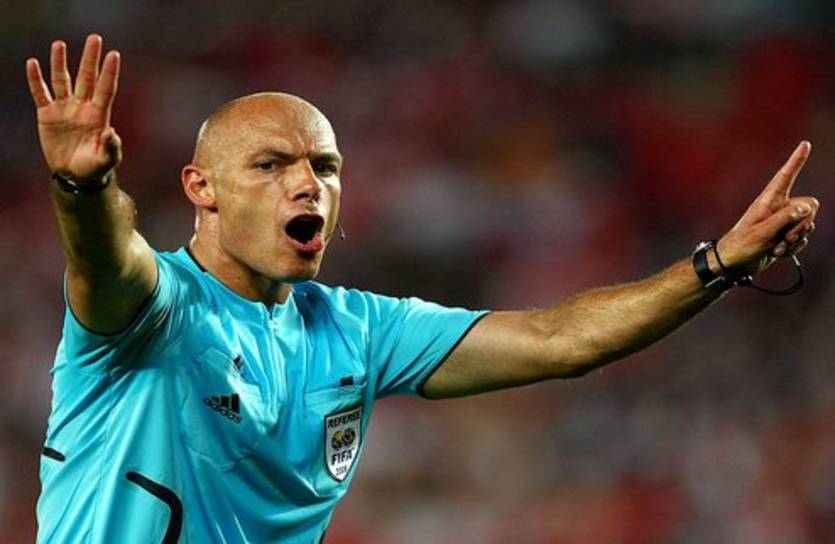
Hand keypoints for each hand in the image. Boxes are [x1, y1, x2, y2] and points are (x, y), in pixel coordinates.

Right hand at [26, 34, 121, 181]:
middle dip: (90, 58)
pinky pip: (40, 93)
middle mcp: (83, 107)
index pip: (105, 89)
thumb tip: (111, 133)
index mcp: (99, 115)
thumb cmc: (95, 168)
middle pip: (86, 77)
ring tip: (59, 44)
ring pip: (62, 80)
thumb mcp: (106, 160)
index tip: (114, 54)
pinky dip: (36, 79)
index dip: (109, 72)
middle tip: (94, 38)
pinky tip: (33, 64)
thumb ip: (111, 147)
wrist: (75, 175)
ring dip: (60, 63)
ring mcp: (65, 109)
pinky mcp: (47, 115)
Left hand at [716, 141, 819, 275]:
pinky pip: (803, 239)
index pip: (785, 177)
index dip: (796, 161)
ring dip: (795, 240)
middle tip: (786, 237)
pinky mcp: (785, 236)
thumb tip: (805, 208)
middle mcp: (778, 208)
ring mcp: (783, 223)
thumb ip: (784, 219)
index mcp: (768, 201)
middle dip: (803, 224)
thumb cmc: (740, 246)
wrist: (734, 264)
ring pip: (808, 224)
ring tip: (776, 247)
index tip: (805, 144)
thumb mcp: (761, 233)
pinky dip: (793, 249)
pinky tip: (777, 253)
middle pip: (810, 206)